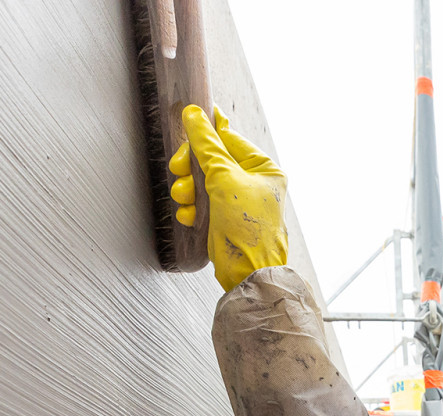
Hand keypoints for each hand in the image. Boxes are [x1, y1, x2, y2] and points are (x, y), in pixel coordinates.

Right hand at [173, 105, 287, 290]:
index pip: (229, 139)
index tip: (186, 118)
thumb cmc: (247, 228)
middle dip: (192, 167)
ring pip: (202, 182)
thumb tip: (194, 115)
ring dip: (188, 189)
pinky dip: (192, 208)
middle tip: (179, 169)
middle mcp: (253, 183)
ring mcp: (238, 201)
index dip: (205, 132)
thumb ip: (206, 146)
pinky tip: (190, 216)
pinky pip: (201, 204)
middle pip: (211, 160)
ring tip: (185, 198)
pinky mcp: (224, 219)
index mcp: (263, 169)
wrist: (246, 274)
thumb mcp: (224, 179)